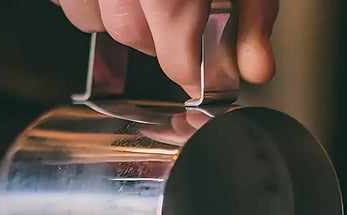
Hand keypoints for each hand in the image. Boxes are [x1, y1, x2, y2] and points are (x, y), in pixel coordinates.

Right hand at [50, 0, 278, 90]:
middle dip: (156, 40)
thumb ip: (252, 17)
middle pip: (129, 32)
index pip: (177, 51)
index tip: (199, 75)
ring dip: (117, 19)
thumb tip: (257, 71)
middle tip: (177, 26)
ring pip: (90, 15)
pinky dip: (89, 0)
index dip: (191, 70)